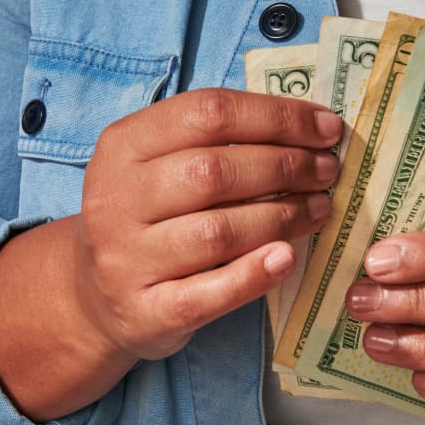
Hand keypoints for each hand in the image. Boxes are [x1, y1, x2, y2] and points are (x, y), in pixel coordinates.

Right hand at [77, 87, 340, 362]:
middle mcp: (116, 198)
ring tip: (318, 208)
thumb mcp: (159, 163)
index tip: (326, 127)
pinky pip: (210, 292)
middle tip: (326, 171)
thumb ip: (217, 140)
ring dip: (282, 216)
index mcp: (123, 145)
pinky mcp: (147, 311)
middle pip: (214, 171)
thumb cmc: (149, 215)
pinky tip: (288, 257)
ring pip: (218, 232)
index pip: (207, 113)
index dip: (276, 115)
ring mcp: (126, 258)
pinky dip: (255, 274)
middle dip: (286, 166)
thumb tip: (310, 126)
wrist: (98, 295)